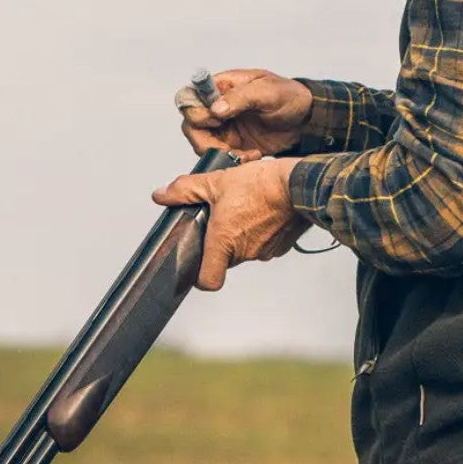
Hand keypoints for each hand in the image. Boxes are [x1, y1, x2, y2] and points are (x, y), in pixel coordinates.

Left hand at [151, 156, 305, 290]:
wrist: (300, 184)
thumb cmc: (261, 185)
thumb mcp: (216, 181)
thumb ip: (186, 190)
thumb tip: (162, 194)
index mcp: (225, 242)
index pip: (208, 281)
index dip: (198, 276)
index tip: (195, 263)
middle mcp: (245, 253)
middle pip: (225, 259)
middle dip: (221, 242)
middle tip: (220, 218)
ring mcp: (265, 252)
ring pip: (245, 250)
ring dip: (241, 235)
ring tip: (243, 208)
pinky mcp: (281, 246)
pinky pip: (264, 245)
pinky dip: (260, 232)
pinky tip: (260, 211)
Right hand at [174, 69, 313, 161]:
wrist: (307, 120)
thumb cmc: (289, 96)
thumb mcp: (268, 91)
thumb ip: (240, 97)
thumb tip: (215, 108)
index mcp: (221, 87)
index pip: (190, 97)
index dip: (195, 111)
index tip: (215, 121)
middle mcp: (217, 107)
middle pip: (191, 124)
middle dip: (205, 139)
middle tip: (227, 146)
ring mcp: (223, 127)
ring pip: (201, 143)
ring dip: (218, 153)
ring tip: (243, 155)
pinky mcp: (233, 145)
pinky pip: (219, 156)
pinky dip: (231, 161)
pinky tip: (252, 156)